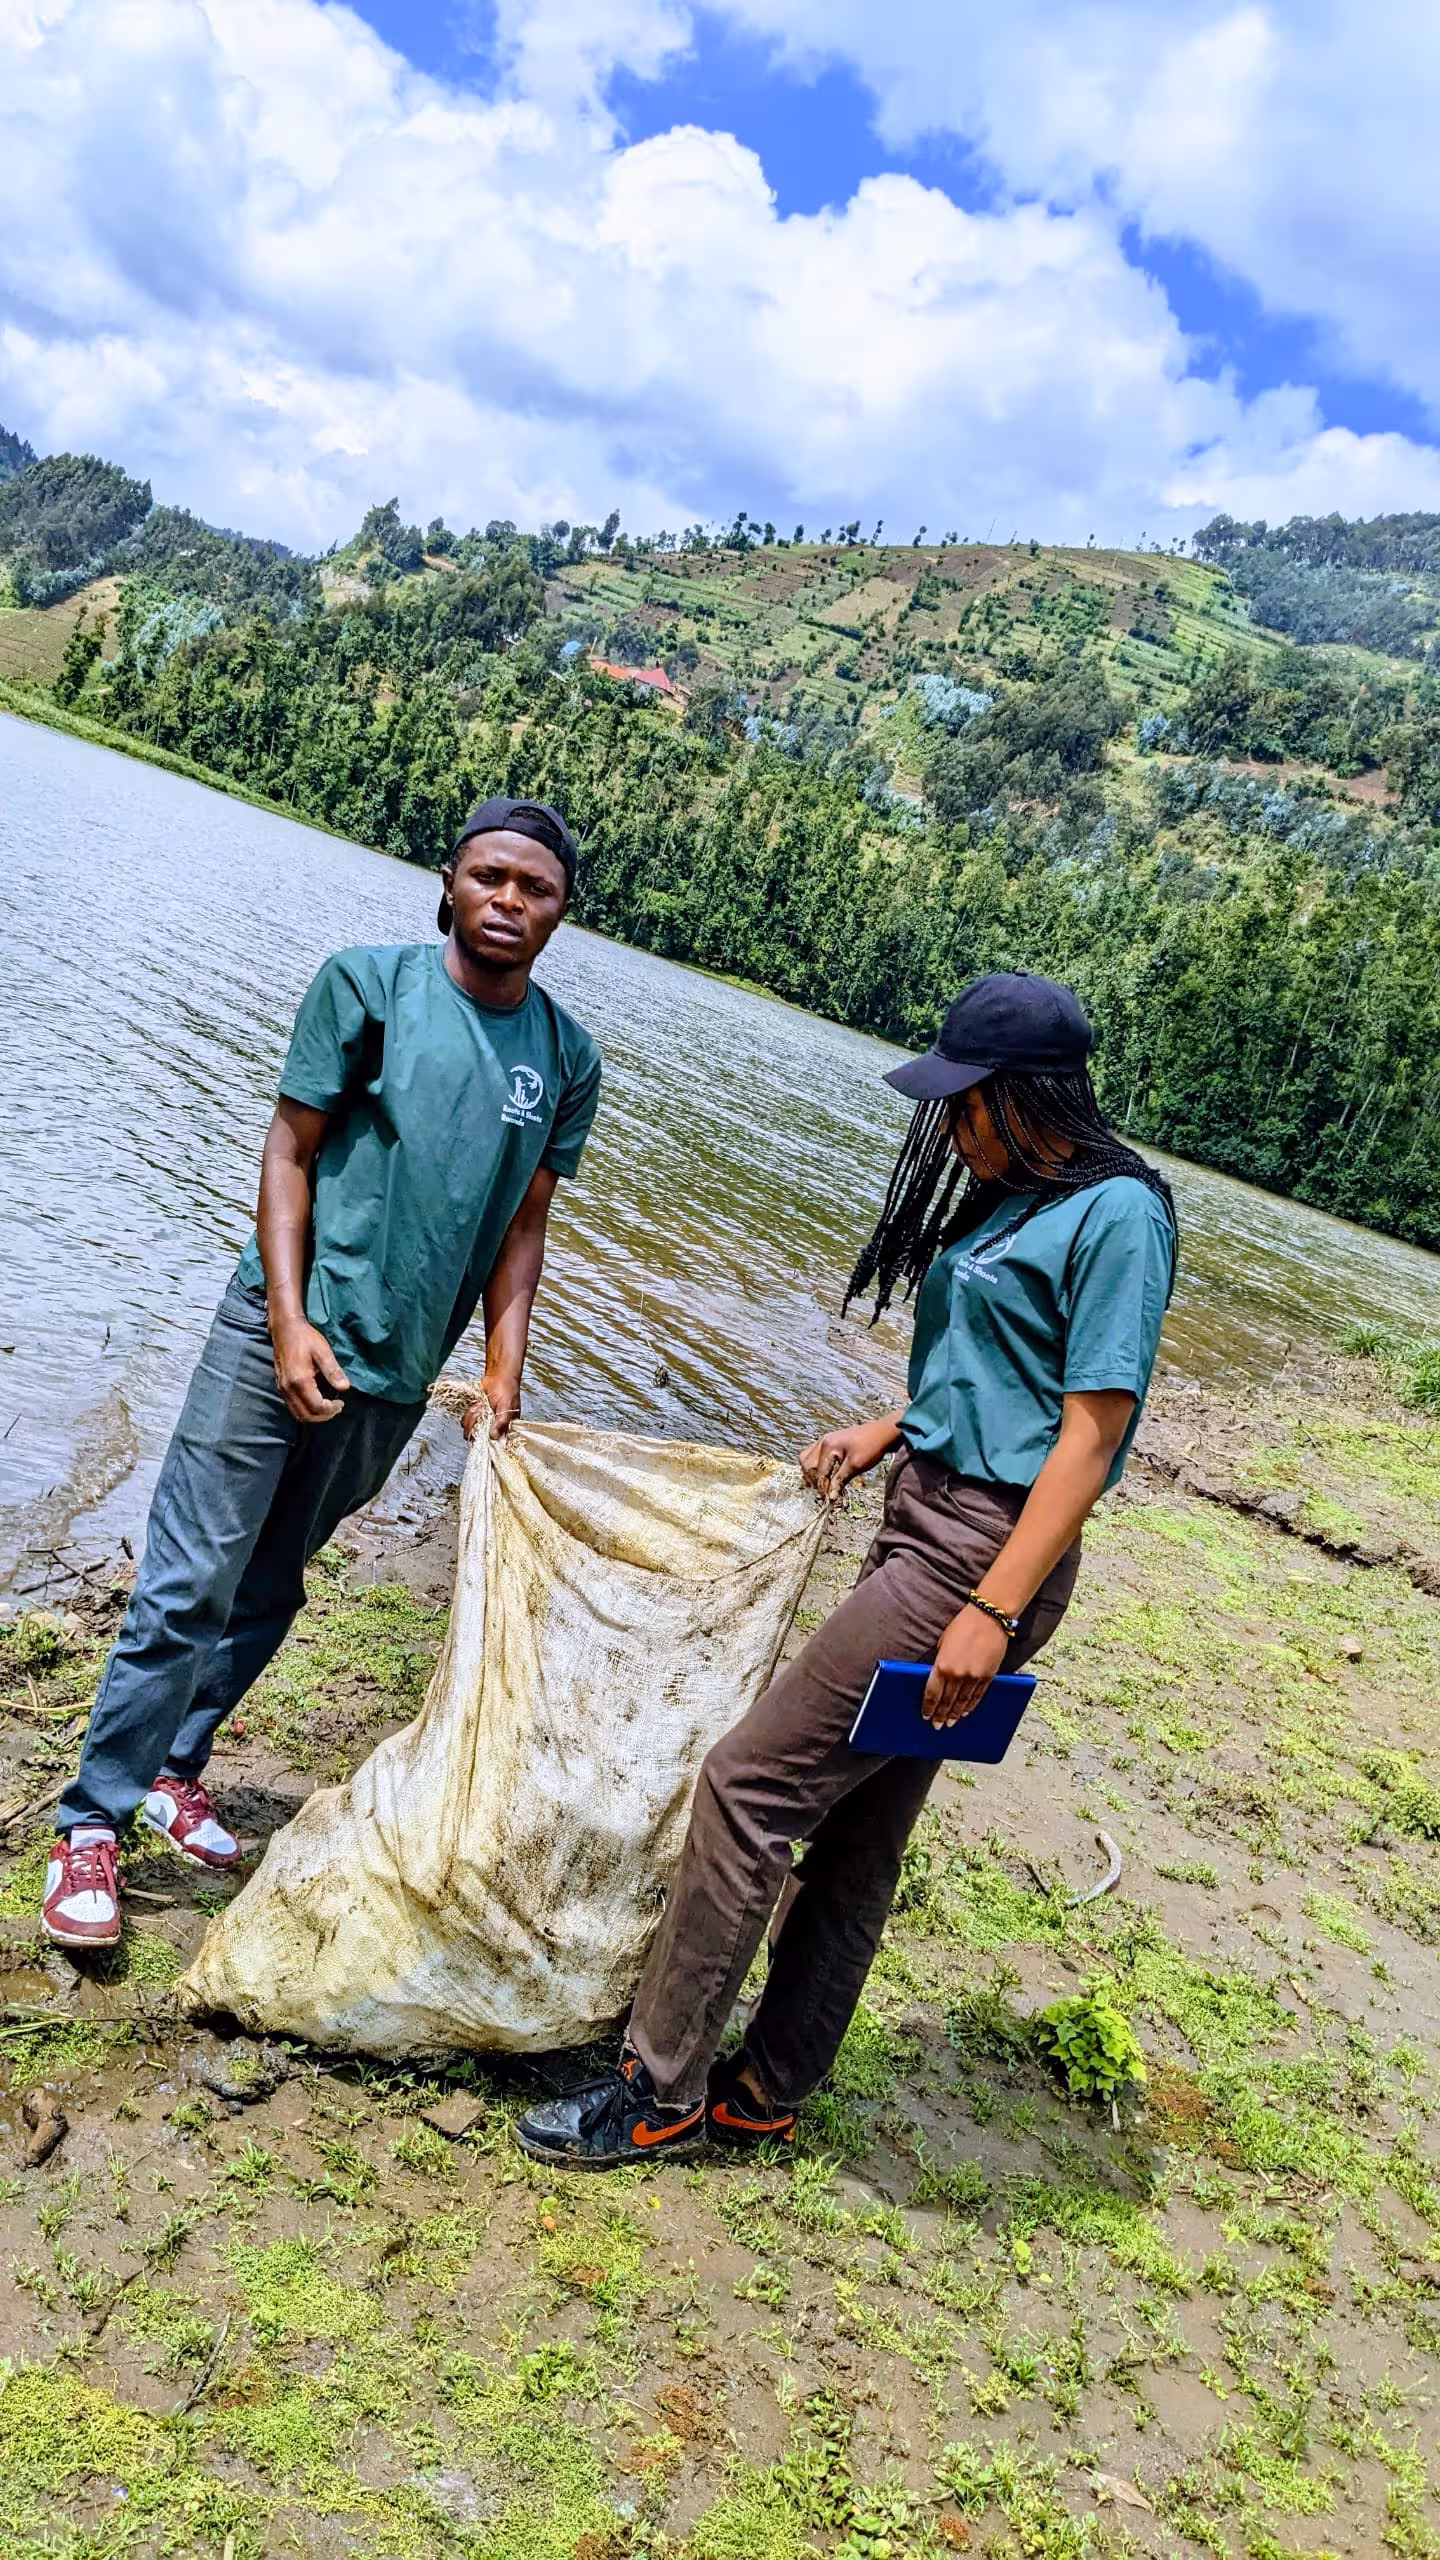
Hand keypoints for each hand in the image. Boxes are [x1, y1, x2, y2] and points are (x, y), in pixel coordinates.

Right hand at [271, 1316, 349, 1422]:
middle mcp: (288, 1388)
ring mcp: (282, 1388)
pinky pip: (292, 1406)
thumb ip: (333, 1371)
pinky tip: (316, 1401)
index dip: (331, 1410)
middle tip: (337, 1408)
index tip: (341, 1403)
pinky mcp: (280, 1386)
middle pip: (305, 1415)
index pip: (316, 1407)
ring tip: (328, 1407)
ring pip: (297, 1413)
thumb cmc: (305, 1337)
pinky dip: (305, 1410)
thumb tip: (345, 1387)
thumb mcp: (323, 1351)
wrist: (284, 1328)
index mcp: (299, 1380)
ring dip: (314, 1415)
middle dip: (323, 1416)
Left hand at [467, 1370, 521, 1438]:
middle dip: (476, 1425)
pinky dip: (470, 1412)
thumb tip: (493, 1437)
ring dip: (473, 1416)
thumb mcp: (507, 1408)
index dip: (486, 1443)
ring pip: (470, 1429)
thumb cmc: (507, 1391)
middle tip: (481, 1412)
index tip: (482, 1437)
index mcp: (504, 1428)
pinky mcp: (475, 1415)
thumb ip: (501, 1423)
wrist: (498, 1376)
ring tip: (480, 1405)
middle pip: (478, 1438)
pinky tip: (477, 1404)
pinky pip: (467, 1420)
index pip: (495, 1444)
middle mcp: (493, 1428)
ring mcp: (482, 1422)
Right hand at [799, 1415, 898, 1499]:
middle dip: (814, 1480)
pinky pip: (813, 1453)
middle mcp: (822, 1441)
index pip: (818, 1472)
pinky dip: (814, 1464)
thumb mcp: (856, 1466)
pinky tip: (824, 1473)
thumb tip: (830, 1497)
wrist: (883, 1432)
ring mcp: (825, 1440)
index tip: (827, 1500)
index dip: (822, 1488)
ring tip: (821, 1484)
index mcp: (828, 1446)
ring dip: (811, 1472)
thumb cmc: (872, 1447)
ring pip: (806, 1458)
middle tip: (824, 1492)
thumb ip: (840, 1480)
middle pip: (807, 1465)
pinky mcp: (829, 1442)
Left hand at [922, 1604, 1008, 1727]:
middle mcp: (957, 1674)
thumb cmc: (963, 1625)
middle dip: (941, 1715)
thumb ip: (940, 1662)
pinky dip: (971, 1705)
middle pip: (947, 1701)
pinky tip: (966, 1711)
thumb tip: (938, 1676)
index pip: (932, 1694)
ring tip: (951, 1722)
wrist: (988, 1617)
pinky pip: (977, 1695)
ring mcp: (974, 1677)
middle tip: (938, 1725)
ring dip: (956, 1714)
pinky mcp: (988, 1676)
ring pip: (962, 1702)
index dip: (929, 1707)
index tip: (926, 1716)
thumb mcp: (943, 1643)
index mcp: (942, 1666)